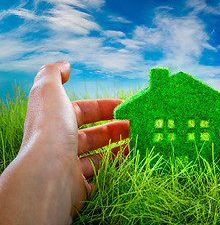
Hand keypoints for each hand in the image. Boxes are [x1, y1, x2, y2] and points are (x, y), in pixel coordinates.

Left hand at [0, 61, 128, 223]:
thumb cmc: (51, 131)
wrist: (46, 175)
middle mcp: (61, 143)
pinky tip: (129, 162)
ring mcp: (69, 166)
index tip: (128, 106)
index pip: (85, 110)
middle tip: (138, 126)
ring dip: (120, 148)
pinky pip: (100, 176)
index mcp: (56, 120)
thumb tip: (65, 65)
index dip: (107, 106)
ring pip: (99, 155)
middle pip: (94, 134)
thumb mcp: (48, 91)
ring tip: (139, 143)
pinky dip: (115, 169)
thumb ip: (54, 74)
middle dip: (117, 128)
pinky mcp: (78, 187)